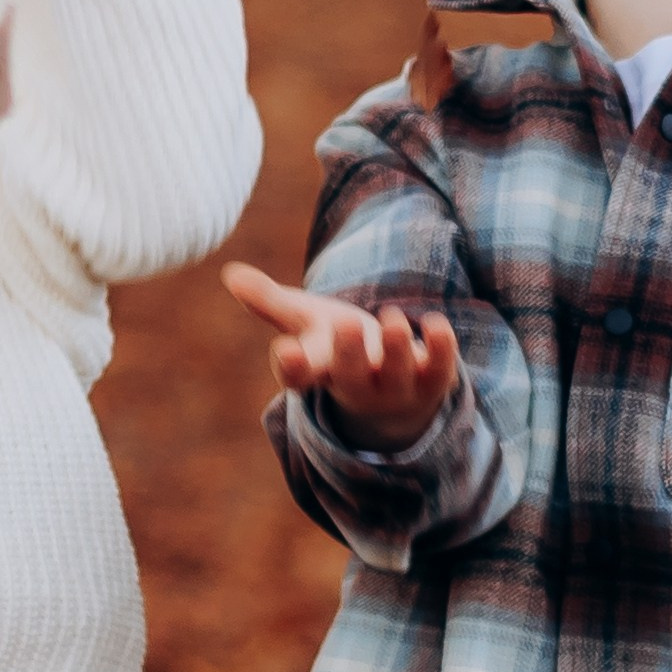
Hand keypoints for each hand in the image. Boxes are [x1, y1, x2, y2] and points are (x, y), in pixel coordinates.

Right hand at [223, 260, 460, 451]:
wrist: (391, 397)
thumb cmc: (337, 349)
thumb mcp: (304, 324)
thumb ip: (270, 302)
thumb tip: (230, 274)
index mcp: (320, 371)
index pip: (300, 376)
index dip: (292, 367)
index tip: (284, 354)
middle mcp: (357, 385)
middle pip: (350, 376)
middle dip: (350, 353)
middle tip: (347, 325)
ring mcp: (396, 387)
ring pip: (396, 374)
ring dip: (395, 349)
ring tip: (391, 318)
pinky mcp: (432, 380)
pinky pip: (439, 371)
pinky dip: (441, 350)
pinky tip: (436, 324)